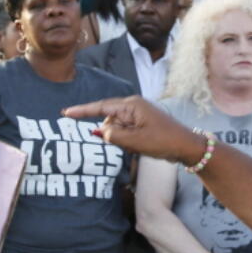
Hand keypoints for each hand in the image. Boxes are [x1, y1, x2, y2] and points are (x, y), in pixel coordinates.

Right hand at [63, 96, 204, 164]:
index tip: (66, 113)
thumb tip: (100, 132)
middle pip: (109, 120)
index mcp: (131, 106)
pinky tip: (141, 146)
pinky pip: (126, 132)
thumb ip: (113, 136)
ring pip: (117, 128)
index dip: (82, 111)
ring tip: (140, 146)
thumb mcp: (134, 141)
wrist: (186, 146)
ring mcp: (138, 115)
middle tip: (131, 144)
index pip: (101, 107)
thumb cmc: (163, 141)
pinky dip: (127, 140)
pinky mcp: (141, 123)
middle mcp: (133, 106)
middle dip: (112, 134)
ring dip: (121, 139)